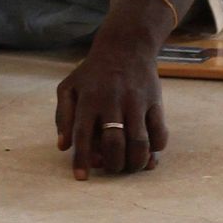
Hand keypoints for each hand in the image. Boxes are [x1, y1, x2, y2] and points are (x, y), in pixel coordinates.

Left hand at [55, 25, 167, 178]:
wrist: (126, 45)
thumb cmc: (93, 72)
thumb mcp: (70, 86)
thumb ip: (64, 115)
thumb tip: (63, 146)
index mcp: (89, 98)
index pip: (82, 134)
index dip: (82, 159)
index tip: (81, 178)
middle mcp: (113, 100)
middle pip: (114, 144)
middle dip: (113, 165)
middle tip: (112, 167)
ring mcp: (136, 101)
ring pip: (139, 143)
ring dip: (136, 163)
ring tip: (131, 166)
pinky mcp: (155, 101)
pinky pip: (160, 134)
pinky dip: (156, 149)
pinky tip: (149, 151)